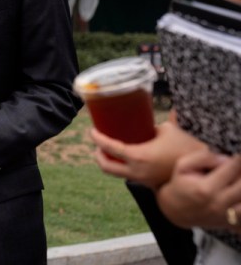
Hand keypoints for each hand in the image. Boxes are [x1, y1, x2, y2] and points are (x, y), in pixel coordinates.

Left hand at [90, 122, 205, 189]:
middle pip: (106, 167)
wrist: (202, 169)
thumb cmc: (185, 146)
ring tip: (108, 150)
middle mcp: (137, 171)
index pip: (110, 148)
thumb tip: (141, 112)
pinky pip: (129, 175)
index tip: (91, 131)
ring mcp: (142, 179)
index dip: (97, 139)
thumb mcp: (166, 129)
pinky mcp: (149, 183)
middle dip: (98, 155)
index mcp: (139, 156)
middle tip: (97, 144)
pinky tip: (123, 158)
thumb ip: (152, 123)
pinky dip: (122, 167)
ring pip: (116, 173)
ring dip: (109, 162)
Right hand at [157, 150, 240, 232]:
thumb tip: (226, 159)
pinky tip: (235, 195)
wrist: (175, 210)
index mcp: (206, 188)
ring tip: (235, 181)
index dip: (238, 160)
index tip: (238, 155)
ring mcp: (226, 216)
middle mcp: (218, 204)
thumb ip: (203, 158)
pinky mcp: (231, 223)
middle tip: (238, 169)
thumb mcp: (183, 165)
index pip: (231, 169)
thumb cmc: (180, 185)